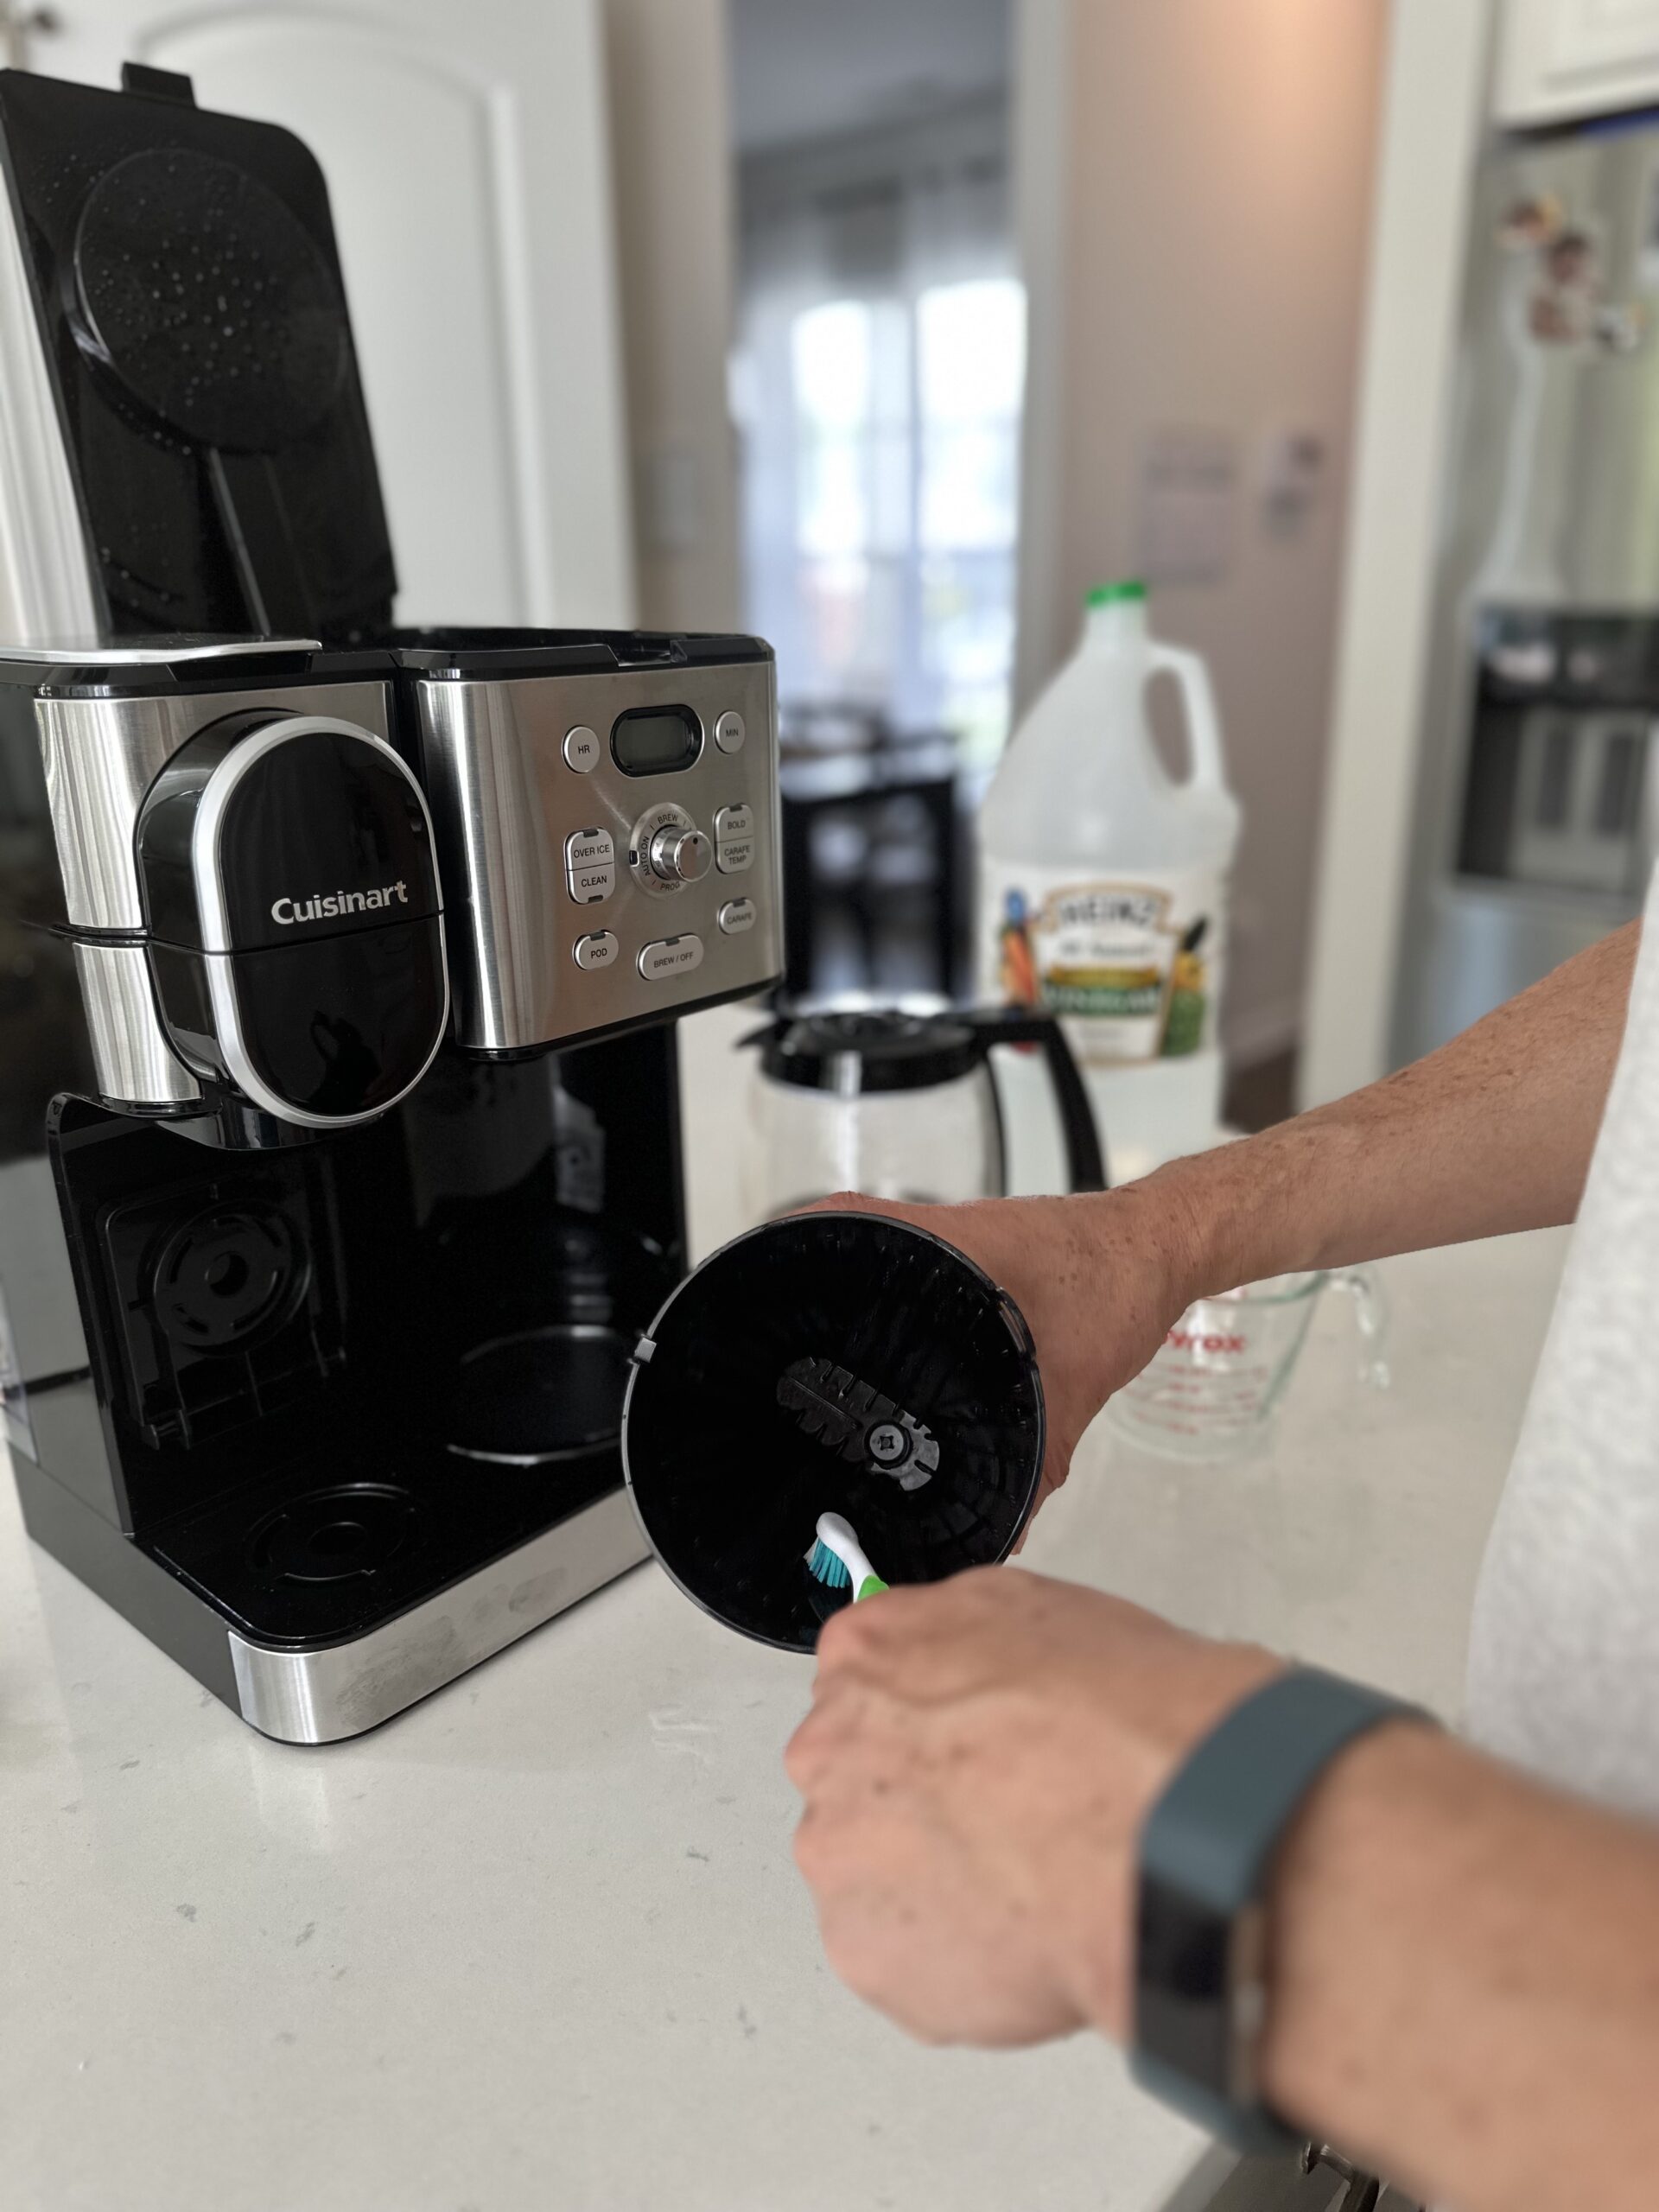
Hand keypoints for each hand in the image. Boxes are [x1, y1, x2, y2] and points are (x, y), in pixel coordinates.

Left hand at [786, 1568, 1279, 2045]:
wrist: (1153, 1832)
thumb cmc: (1117, 1725)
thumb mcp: (1038, 1610)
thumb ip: (963, 1641)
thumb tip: (966, 1661)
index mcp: (868, 1655)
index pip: (864, 1688)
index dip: (932, 1727)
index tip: (969, 1753)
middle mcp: (830, 1753)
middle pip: (860, 1786)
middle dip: (924, 1810)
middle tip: (1008, 1825)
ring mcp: (840, 1858)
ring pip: (876, 1880)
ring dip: (936, 1888)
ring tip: (1030, 1886)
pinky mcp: (866, 1954)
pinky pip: (905, 1963)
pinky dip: (957, 1963)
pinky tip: (1025, 1939)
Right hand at [808, 1186, 1198, 1512]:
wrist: (1166, 1246)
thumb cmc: (1121, 1280)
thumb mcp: (1075, 1378)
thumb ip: (1037, 1459)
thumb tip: (1003, 1526)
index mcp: (945, 1242)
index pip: (839, 1223)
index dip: (790, 1259)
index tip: (763, 1300)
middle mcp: (941, 1231)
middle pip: (846, 1247)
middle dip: (815, 1297)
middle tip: (790, 1351)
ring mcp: (960, 1239)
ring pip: (885, 1262)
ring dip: (860, 1300)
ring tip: (833, 1357)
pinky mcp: (982, 1253)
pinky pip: (925, 1278)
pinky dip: (909, 1309)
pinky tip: (909, 1352)